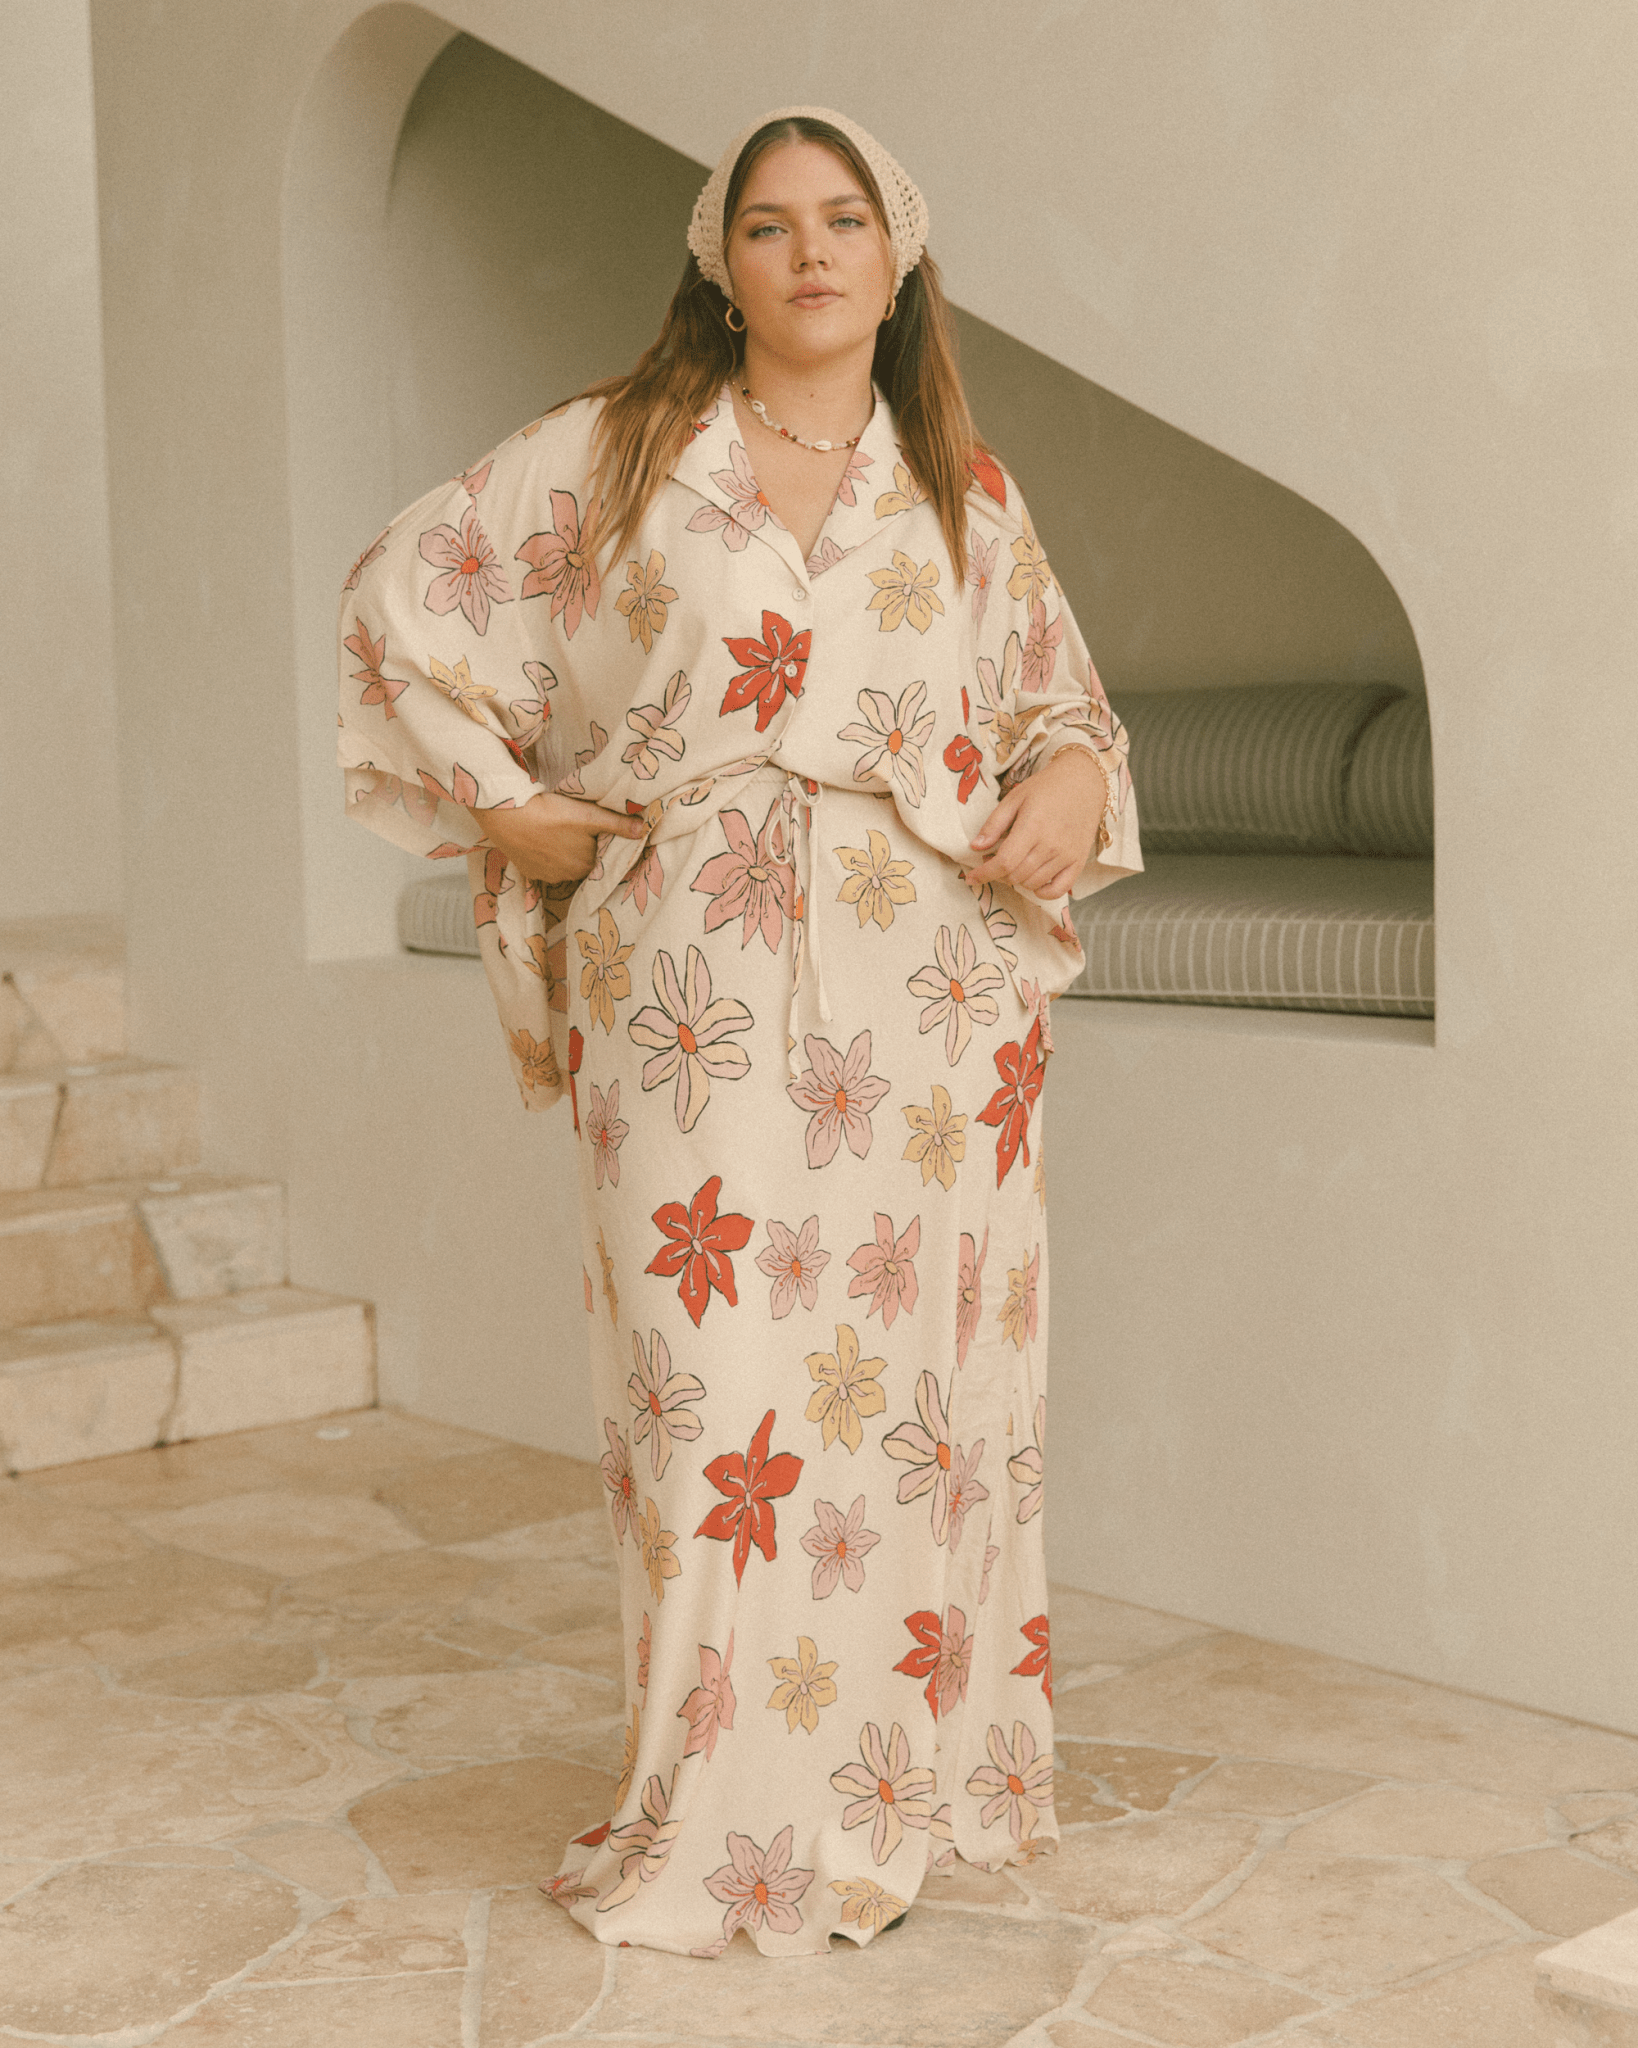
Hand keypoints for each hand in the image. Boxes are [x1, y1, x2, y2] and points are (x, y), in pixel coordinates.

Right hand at [470, 790, 645, 885]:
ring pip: (563, 864)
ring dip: (564, 852)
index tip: (596, 831)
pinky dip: (546, 854)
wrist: (507, 815)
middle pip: (583, 862)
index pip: (601, 858)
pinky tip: (543, 838)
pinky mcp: (528, 871)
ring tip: (559, 831)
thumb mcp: (589, 815)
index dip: (600, 844)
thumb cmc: (551, 813)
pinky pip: (544, 865)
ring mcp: (546, 876)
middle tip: (576, 828)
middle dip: (583, 848)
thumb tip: (644, 830)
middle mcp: (568, 877)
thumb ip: (618, 824)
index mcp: (586, 866)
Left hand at [963, 746, 1105, 897]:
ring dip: (1016, 880)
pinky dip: (1042, 892)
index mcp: (1032, 827)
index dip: (984, 873)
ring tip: (1013, 864)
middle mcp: (1051, 845)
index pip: (1004, 862)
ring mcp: (1067, 856)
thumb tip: (975, 847)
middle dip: (997, 874)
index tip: (971, 877)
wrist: (1084, 782)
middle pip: (1016, 875)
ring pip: (1032, 884)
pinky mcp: (1079, 862)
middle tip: (993, 860)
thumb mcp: (1015, 798)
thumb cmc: (1047, 788)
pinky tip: (1034, 881)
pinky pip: (1057, 890)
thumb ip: (994, 824)